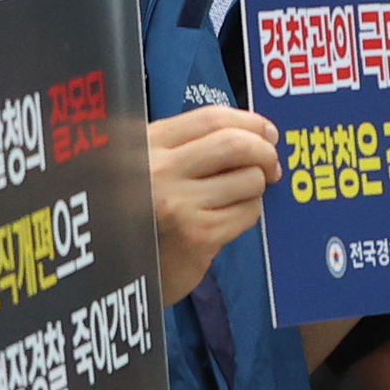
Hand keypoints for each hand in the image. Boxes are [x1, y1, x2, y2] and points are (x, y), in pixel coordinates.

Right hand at [148, 107, 280, 305]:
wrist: (117, 271)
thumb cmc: (140, 212)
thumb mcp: (146, 165)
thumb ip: (188, 145)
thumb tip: (255, 134)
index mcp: (146, 143)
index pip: (211, 118)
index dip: (251, 123)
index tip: (268, 132)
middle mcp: (158, 170)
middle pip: (236, 144)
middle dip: (265, 152)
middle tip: (271, 164)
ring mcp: (177, 204)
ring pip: (249, 180)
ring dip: (257, 187)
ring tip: (242, 195)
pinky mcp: (197, 236)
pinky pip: (248, 213)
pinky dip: (249, 212)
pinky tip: (230, 217)